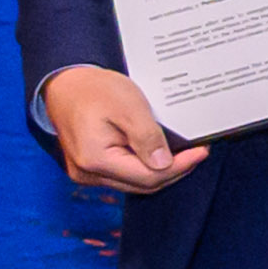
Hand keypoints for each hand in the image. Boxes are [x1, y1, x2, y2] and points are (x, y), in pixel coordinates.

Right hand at [39, 65, 195, 194]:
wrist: (66, 84)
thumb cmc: (94, 90)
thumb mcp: (128, 107)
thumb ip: (147, 138)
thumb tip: (164, 164)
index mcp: (95, 160)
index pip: (149, 176)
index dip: (180, 166)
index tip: (201, 151)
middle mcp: (88, 174)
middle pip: (143, 184)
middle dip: (174, 170)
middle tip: (197, 151)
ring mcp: (87, 173)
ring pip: (135, 182)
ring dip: (161, 170)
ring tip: (183, 151)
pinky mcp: (91, 168)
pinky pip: (125, 175)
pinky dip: (146, 165)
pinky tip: (160, 152)